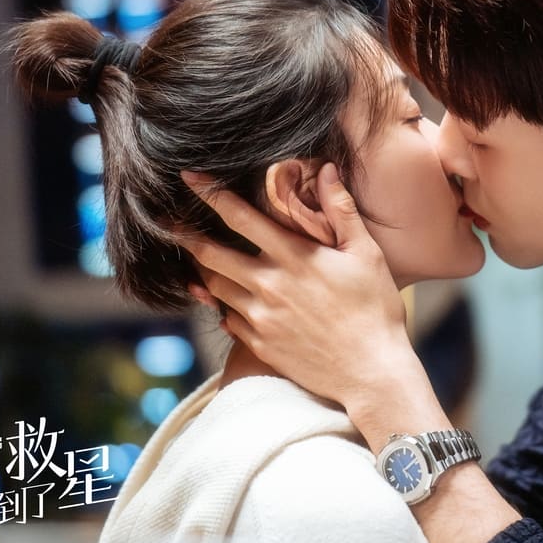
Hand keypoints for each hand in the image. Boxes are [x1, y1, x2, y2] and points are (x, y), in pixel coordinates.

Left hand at [176, 164, 428, 426]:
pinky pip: (228, 320)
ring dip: (202, 271)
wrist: (371, 373)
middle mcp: (269, 286)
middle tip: (167, 222)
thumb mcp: (365, 254)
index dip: (210, 194)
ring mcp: (261, 318)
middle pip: (211, 254)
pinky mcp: (260, 345)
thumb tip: (325, 169)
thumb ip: (341, 210)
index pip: (240, 217)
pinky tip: (224, 302)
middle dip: (185, 235)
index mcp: (294, 257)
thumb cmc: (375, 309)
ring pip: (214, 288)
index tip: (189, 177)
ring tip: (197, 260)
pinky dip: (222, 306)